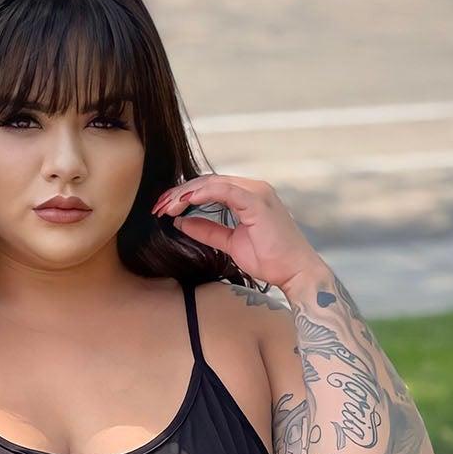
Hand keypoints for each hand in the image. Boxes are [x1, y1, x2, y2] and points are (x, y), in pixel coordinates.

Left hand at [151, 175, 321, 293]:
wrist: (295, 272)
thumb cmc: (270, 260)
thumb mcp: (231, 244)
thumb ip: (208, 231)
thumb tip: (183, 222)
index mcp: (248, 196)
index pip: (210, 187)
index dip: (185, 195)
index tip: (163, 208)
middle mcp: (253, 188)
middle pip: (207, 181)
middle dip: (179, 193)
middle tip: (157, 206)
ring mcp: (256, 192)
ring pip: (212, 182)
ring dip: (185, 193)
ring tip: (165, 206)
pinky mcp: (257, 201)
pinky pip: (224, 190)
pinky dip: (201, 193)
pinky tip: (184, 202)